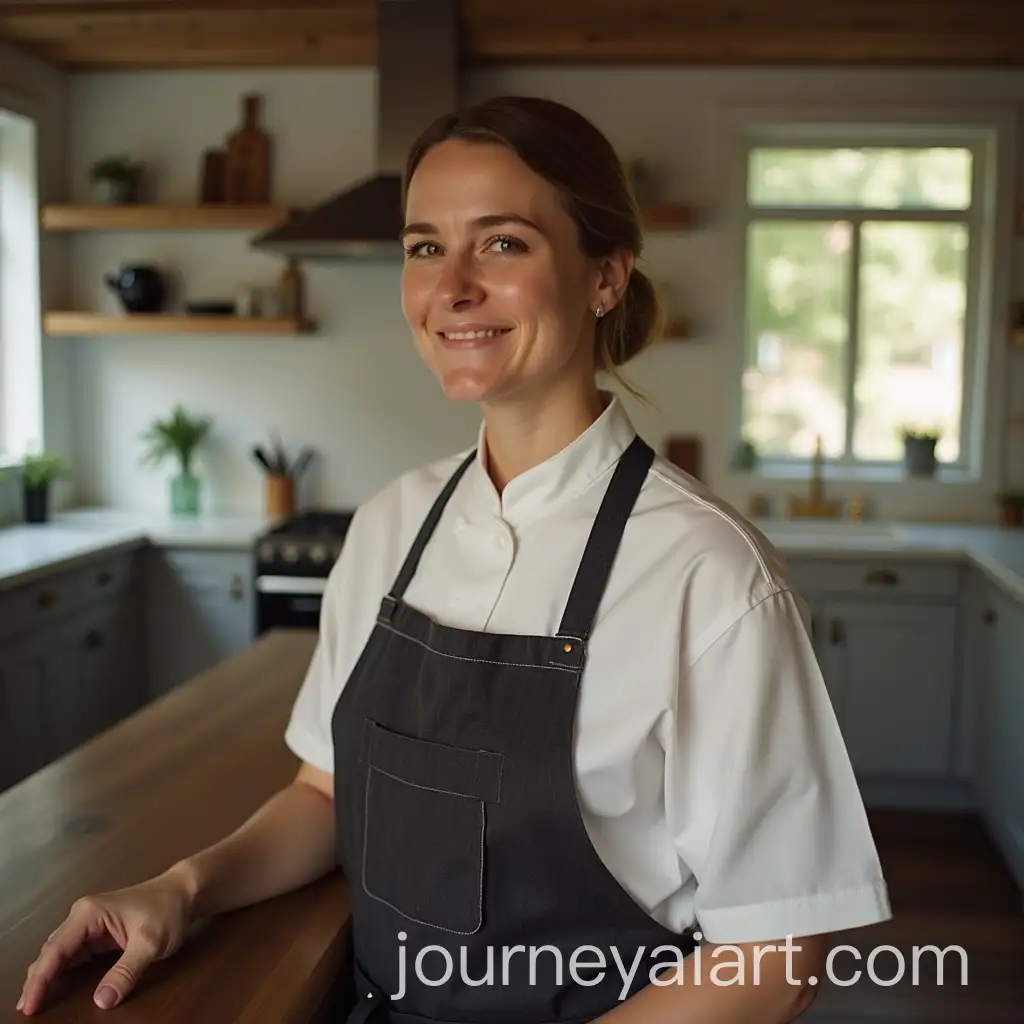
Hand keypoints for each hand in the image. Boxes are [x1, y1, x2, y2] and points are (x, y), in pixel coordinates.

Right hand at [16, 867, 194, 1014]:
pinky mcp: (98, 934)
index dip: (39, 979)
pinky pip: (73, 955)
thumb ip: (126, 971)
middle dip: (37, 980)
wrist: (186, 892)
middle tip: (27, 1009)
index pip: (55, 950)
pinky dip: (61, 972)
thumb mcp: (151, 942)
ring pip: (59, 954)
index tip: (29, 1004)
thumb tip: (103, 1000)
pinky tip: (55, 988)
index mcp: (89, 913)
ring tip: (34, 1002)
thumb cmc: (169, 909)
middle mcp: (83, 916)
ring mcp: (89, 924)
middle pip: (51, 952)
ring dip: (46, 977)